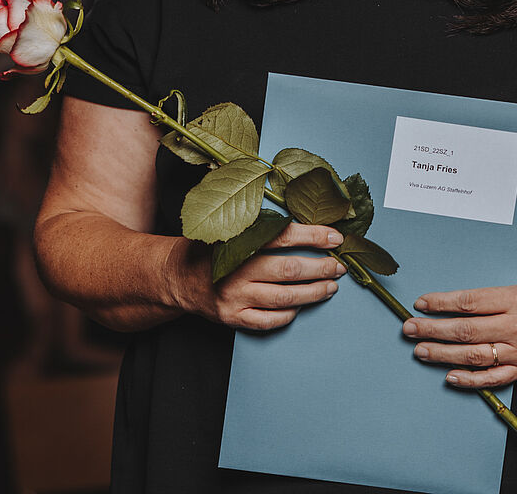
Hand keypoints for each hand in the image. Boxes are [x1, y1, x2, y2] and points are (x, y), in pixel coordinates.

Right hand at [189, 223, 345, 331]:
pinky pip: (269, 321)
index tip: (335, 237)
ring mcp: (234, 297)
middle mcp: (236, 271)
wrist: (177, 276)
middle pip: (289, 271)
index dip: (313, 236)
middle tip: (339, 266)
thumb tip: (288, 194)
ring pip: (284, 299)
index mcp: (237, 242)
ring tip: (331, 286)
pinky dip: (289, 314)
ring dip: (313, 293)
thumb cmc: (210, 247)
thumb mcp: (226, 224)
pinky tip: (301, 305)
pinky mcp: (232, 318)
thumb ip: (255, 214)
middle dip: (321, 268)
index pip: (283, 236)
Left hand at [402, 267, 516, 388]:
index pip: (469, 302)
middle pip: (466, 331)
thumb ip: (495, 285)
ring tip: (420, 351)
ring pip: (474, 357)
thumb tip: (458, 293)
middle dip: (432, 330)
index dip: (441, 304)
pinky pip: (493, 379)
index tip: (421, 303)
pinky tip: (449, 376)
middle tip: (409, 328)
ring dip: (443, 355)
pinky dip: (470, 380)